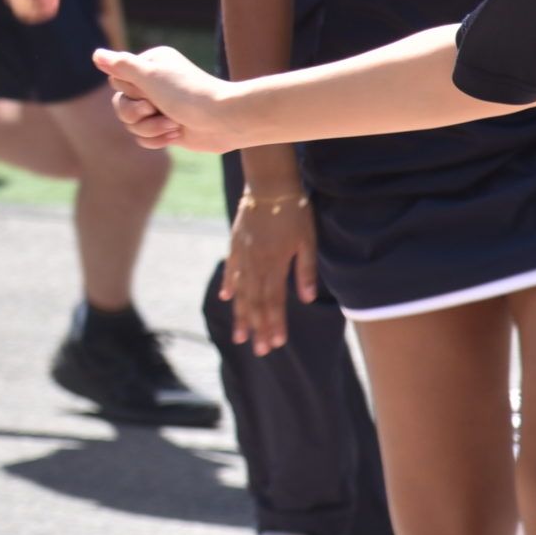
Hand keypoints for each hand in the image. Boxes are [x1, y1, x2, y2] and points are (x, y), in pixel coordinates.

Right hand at [95, 45, 241, 153]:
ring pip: (130, 123)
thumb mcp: (150, 76)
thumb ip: (121, 65)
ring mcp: (159, 106)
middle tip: (156, 109)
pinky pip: (142, 137)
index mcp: (150, 64)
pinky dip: (157, 139)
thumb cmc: (188, 94)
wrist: (223, 121)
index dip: (129, 91)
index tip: (150, 92)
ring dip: (150, 128)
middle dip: (136, 113)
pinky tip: (176, 135)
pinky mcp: (165, 127)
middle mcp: (153, 84)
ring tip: (173, 126)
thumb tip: (95, 54)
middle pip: (119, 103)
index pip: (116, 80)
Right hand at [221, 180, 319, 355]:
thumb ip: (306, 270)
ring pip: (241, 290)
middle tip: (258, 350)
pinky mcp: (236, 243)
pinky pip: (231, 268)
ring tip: (239, 335)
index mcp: (275, 263)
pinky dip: (229, 284)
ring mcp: (243, 254)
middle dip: (258, 327)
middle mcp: (255, 262)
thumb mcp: (308, 240)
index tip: (275, 343)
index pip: (274, 300)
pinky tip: (227, 298)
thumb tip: (306, 299)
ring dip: (242, 314)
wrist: (270, 185)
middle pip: (255, 301)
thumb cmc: (295, 212)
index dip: (275, 322)